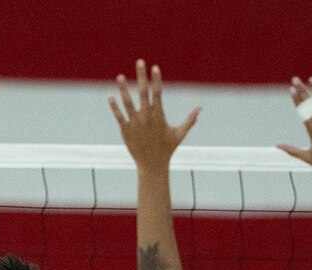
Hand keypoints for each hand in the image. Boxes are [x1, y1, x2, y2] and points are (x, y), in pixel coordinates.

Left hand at [109, 59, 199, 173]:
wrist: (153, 165)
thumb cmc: (167, 149)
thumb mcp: (180, 134)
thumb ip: (190, 120)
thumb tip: (200, 109)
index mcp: (159, 116)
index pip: (157, 93)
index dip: (156, 80)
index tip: (154, 67)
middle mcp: (147, 117)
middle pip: (143, 93)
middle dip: (141, 76)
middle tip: (139, 61)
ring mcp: (135, 124)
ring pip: (128, 103)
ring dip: (124, 89)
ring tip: (120, 76)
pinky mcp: (126, 131)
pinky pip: (119, 117)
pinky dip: (115, 108)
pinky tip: (110, 97)